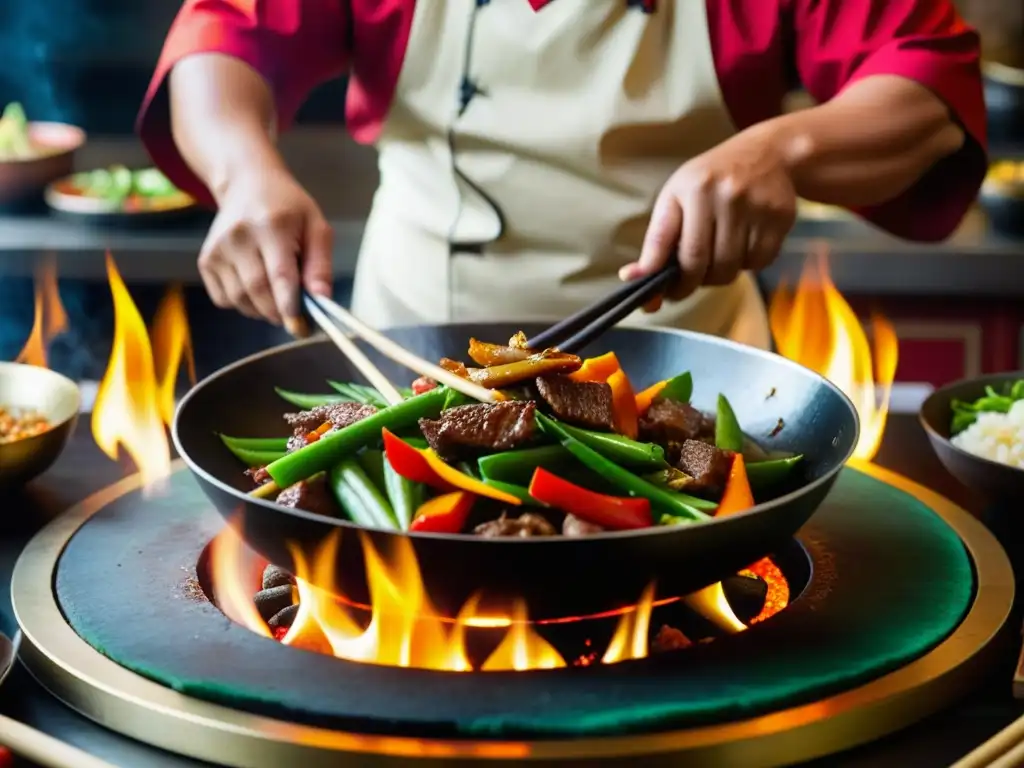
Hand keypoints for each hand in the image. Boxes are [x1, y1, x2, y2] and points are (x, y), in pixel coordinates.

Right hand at [198, 163, 332, 332]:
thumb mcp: (316, 227)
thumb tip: (322, 299)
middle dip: (279, 313)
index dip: (291, 306)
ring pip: (240, 300)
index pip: (280, 276)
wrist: (248, 185)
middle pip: (258, 292)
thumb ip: (320, 265)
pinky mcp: (206, 260)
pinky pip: (224, 300)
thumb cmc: (289, 209)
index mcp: (271, 226)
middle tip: (295, 317)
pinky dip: (243, 305)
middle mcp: (239, 236)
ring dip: (262, 311)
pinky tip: (256, 289)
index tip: (302, 327)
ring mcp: (218, 248)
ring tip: (277, 298)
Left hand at [621, 123, 797, 310]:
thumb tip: (631, 280)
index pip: (672, 247)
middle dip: (691, 282)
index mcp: (692, 189)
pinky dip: (747, 264)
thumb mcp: (676, 198)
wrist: (768, 154)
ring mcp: (755, 207)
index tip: (657, 296)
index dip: (664, 279)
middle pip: (702, 265)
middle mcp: (724, 195)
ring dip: (719, 273)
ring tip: (717, 253)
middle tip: (689, 279)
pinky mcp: (780, 218)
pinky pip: (758, 263)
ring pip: (730, 269)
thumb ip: (656, 241)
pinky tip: (743, 244)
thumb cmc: (710, 181)